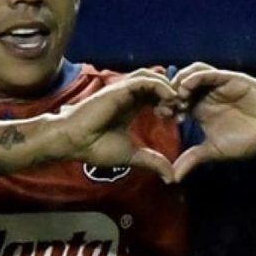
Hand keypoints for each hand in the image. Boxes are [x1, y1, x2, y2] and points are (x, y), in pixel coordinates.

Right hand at [55, 69, 182, 180]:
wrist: (74, 143)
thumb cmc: (95, 147)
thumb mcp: (132, 155)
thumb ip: (152, 161)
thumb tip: (171, 177)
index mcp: (131, 107)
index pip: (157, 96)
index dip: (171, 104)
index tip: (178, 119)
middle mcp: (129, 96)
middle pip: (158, 84)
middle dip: (174, 94)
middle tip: (181, 111)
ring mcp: (124, 90)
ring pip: (154, 77)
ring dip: (168, 88)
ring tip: (175, 105)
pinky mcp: (120, 88)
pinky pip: (146, 80)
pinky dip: (161, 86)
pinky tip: (168, 100)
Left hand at [169, 62, 255, 180]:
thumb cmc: (246, 140)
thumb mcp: (214, 151)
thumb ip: (193, 159)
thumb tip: (173, 178)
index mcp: (199, 108)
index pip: (175, 99)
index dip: (165, 104)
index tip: (162, 116)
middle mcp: (206, 94)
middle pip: (179, 82)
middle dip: (169, 91)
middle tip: (166, 105)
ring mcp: (218, 85)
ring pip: (192, 72)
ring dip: (180, 80)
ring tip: (177, 96)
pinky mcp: (231, 78)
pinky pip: (210, 72)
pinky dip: (196, 76)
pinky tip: (188, 87)